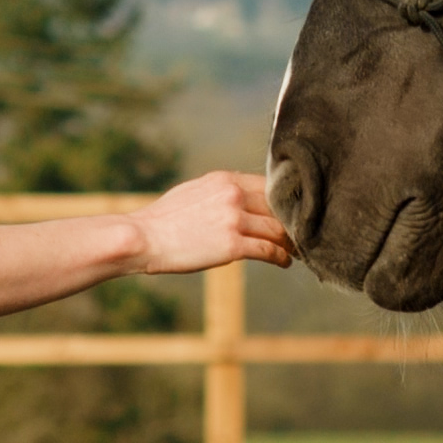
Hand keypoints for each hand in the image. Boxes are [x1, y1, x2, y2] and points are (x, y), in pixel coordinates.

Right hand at [131, 171, 293, 274]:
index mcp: (224, 179)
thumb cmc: (163, 220)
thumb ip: (219, 192)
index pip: (268, 186)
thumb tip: (237, 198)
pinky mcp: (233, 245)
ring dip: (291, 242)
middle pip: (278, 207)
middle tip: (299, 234)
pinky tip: (285, 262)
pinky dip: (282, 257)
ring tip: (296, 250)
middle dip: (291, 221)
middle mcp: (233, 194)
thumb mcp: (193, 192)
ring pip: (278, 229)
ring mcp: (234, 219)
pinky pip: (269, 250)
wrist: (143, 238)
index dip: (283, 201)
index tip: (291, 213)